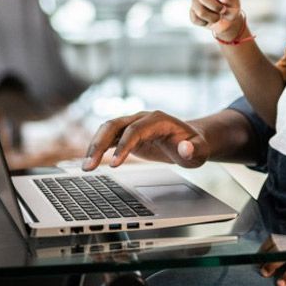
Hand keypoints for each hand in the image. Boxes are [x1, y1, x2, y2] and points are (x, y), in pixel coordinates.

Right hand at [82, 111, 210, 170]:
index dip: (123, 145)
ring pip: (107, 129)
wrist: (191, 140)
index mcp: (157, 120)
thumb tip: (185, 149)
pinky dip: (97, 148)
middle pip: (114, 125)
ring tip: (85, 167)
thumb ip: (194, 149)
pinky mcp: (127, 134)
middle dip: (99, 144)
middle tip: (89, 166)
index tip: (115, 164)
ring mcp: (132, 124)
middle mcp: (142, 118)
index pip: (135, 130)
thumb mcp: (200, 150)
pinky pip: (108, 138)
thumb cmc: (195, 145)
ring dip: (94, 146)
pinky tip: (89, 162)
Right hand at [189, 0, 243, 41]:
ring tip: (218, 17)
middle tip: (223, 10)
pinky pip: (196, 19)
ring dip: (213, 17)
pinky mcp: (192, 13)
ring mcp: (196, 2)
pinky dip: (206, 23)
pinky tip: (209, 20)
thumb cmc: (231, 8)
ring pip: (200, 11)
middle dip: (215, 6)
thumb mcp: (235, 3)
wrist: (227, 22)